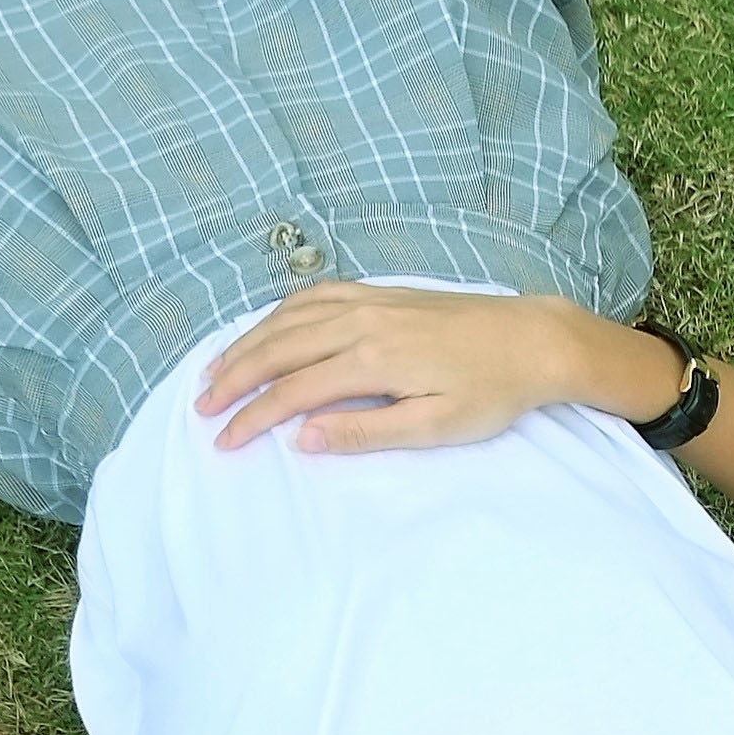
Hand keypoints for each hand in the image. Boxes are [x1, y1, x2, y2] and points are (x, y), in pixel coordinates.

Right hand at [196, 282, 648, 455]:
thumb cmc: (490, 391)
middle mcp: (361, 322)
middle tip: (202, 408)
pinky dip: (279, 313)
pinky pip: (314, 295)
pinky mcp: (380, 292)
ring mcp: (369, 301)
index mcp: (372, 360)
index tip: (224, 442)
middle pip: (278, 348)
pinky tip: (266, 329)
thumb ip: (366, 432)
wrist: (531, 339)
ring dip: (247, 344)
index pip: (293, 391)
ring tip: (218, 371)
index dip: (253, 418)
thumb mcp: (434, 426)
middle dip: (234, 379)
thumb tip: (304, 438)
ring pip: (288, 318)